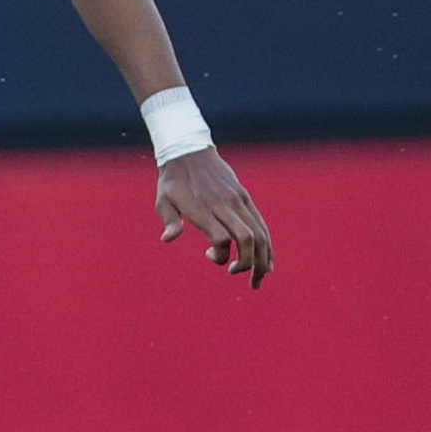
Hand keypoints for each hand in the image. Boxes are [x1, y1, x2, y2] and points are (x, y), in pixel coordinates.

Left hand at [157, 147, 274, 288]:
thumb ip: (170, 220)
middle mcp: (225, 205)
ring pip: (260, 233)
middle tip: (245, 280)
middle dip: (250, 264)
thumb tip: (167, 239)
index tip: (209, 255)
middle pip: (247, 239)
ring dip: (264, 259)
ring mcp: (238, 201)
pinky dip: (267, 244)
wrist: (189, 151)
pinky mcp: (245, 198)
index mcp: (204, 209)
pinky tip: (267, 261)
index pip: (222, 238)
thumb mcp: (163, 199)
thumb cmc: (173, 181)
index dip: (221, 255)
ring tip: (260, 279)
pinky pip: (261, 224)